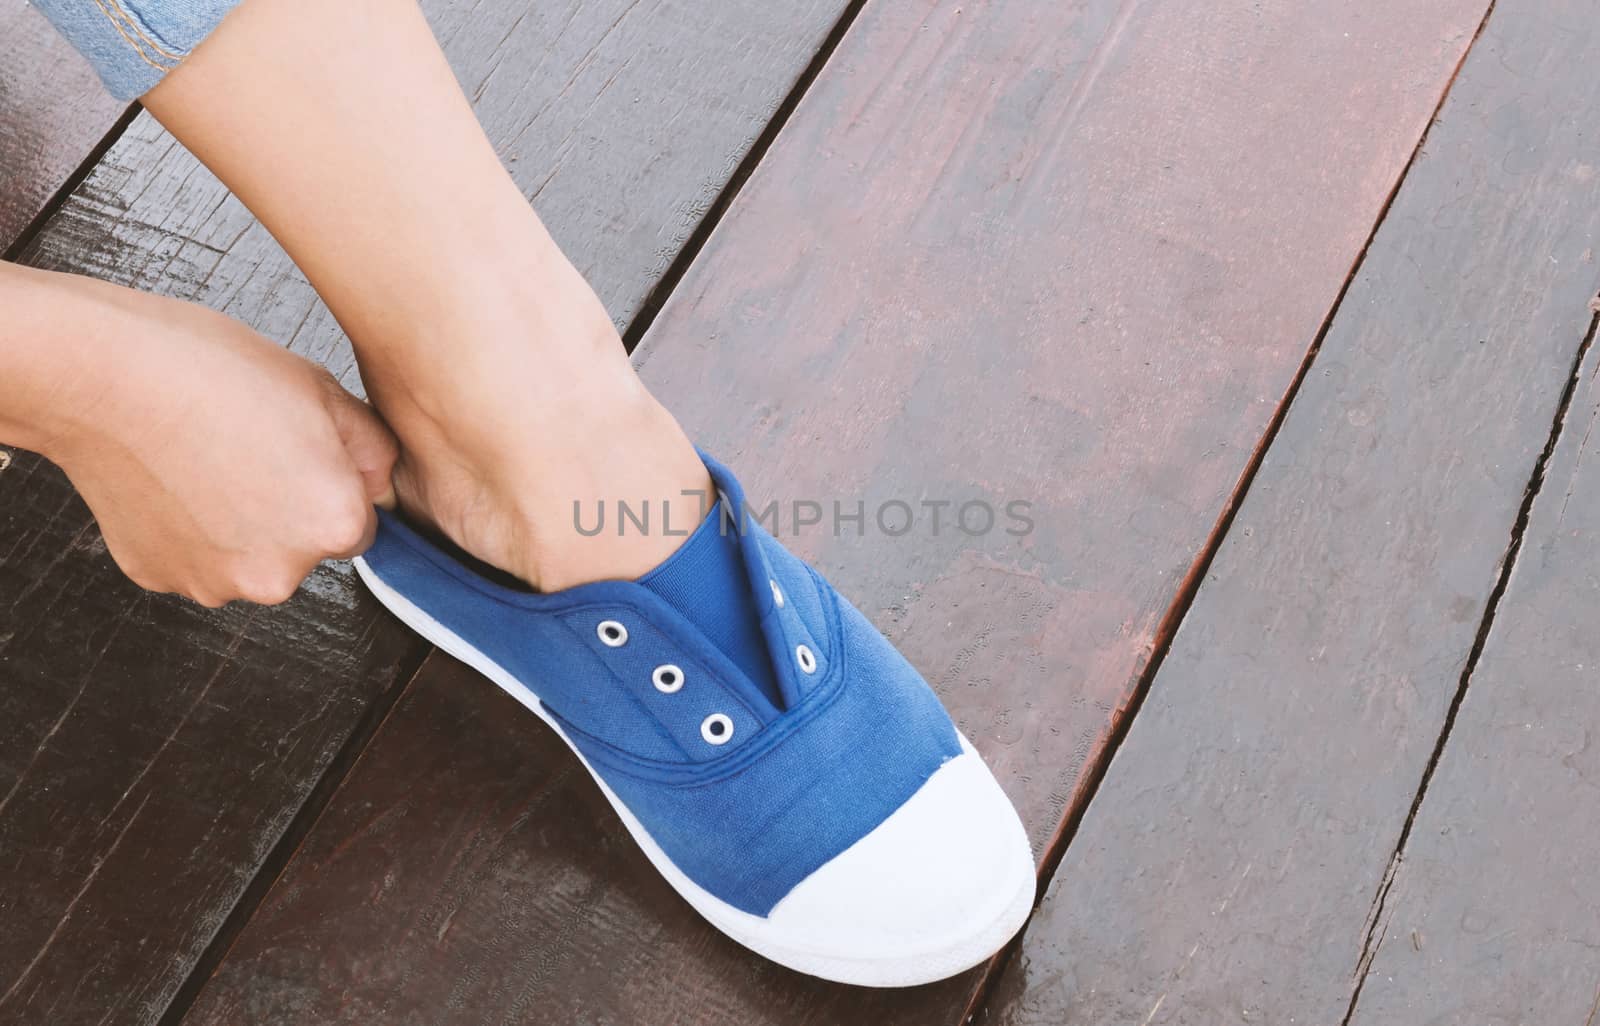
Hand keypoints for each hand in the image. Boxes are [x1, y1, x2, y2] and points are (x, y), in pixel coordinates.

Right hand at [40, 282, 397, 606]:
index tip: (299, 454)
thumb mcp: (320, 389)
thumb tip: (380, 480)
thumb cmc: (208, 371)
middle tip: (249, 450)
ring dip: (237, 526)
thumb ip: (369, 447)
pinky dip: (187, 529)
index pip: (360, 525)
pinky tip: (172, 480)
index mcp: (333, 524)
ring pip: (247, 558)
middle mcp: (280, 573)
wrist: (101, 375)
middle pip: (302, 550)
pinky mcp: (160, 578)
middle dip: (286, 512)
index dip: (332, 486)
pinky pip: (193, 557)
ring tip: (206, 461)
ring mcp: (214, 582)